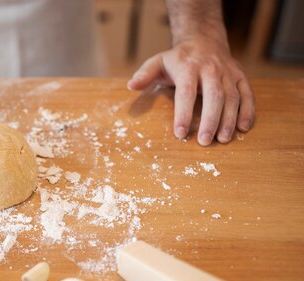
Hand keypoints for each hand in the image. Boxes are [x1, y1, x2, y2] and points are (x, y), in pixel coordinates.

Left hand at [127, 37, 254, 145]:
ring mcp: (228, 72)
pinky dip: (248, 111)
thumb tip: (131, 86)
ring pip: (232, 96)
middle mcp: (211, 69)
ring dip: (229, 119)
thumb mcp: (158, 62)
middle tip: (205, 141)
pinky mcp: (240, 76)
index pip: (186, 92)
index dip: (183, 113)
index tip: (180, 133)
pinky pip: (247, 93)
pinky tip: (244, 128)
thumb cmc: (177, 59)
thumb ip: (145, 74)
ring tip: (223, 139)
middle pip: (214, 95)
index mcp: (188, 68)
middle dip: (210, 119)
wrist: (204, 40)